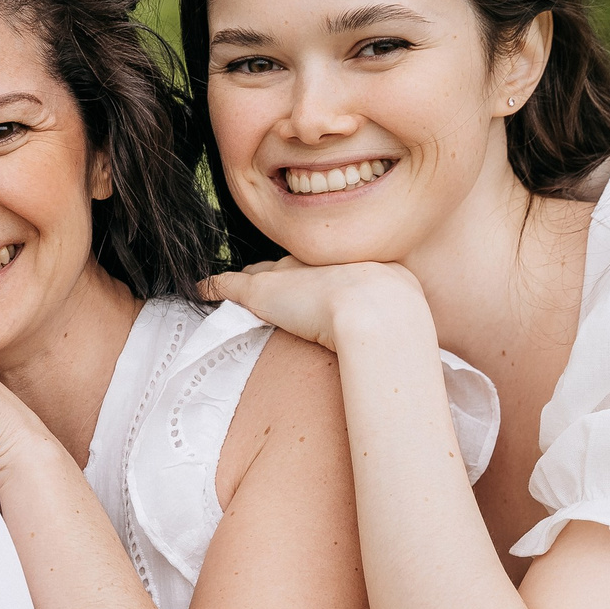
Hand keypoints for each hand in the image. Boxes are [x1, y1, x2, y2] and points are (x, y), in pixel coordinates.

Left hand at [201, 259, 430, 353]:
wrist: (375, 309)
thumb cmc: (396, 315)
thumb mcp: (405, 308)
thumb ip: (401, 323)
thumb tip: (409, 344)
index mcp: (348, 264)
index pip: (322, 267)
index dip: (314, 277)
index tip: (312, 287)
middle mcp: (314, 264)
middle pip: (289, 266)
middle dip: (282, 273)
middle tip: (276, 286)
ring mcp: (286, 277)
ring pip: (260, 274)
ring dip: (249, 282)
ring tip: (239, 288)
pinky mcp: (260, 292)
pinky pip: (229, 286)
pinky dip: (215, 288)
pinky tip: (200, 290)